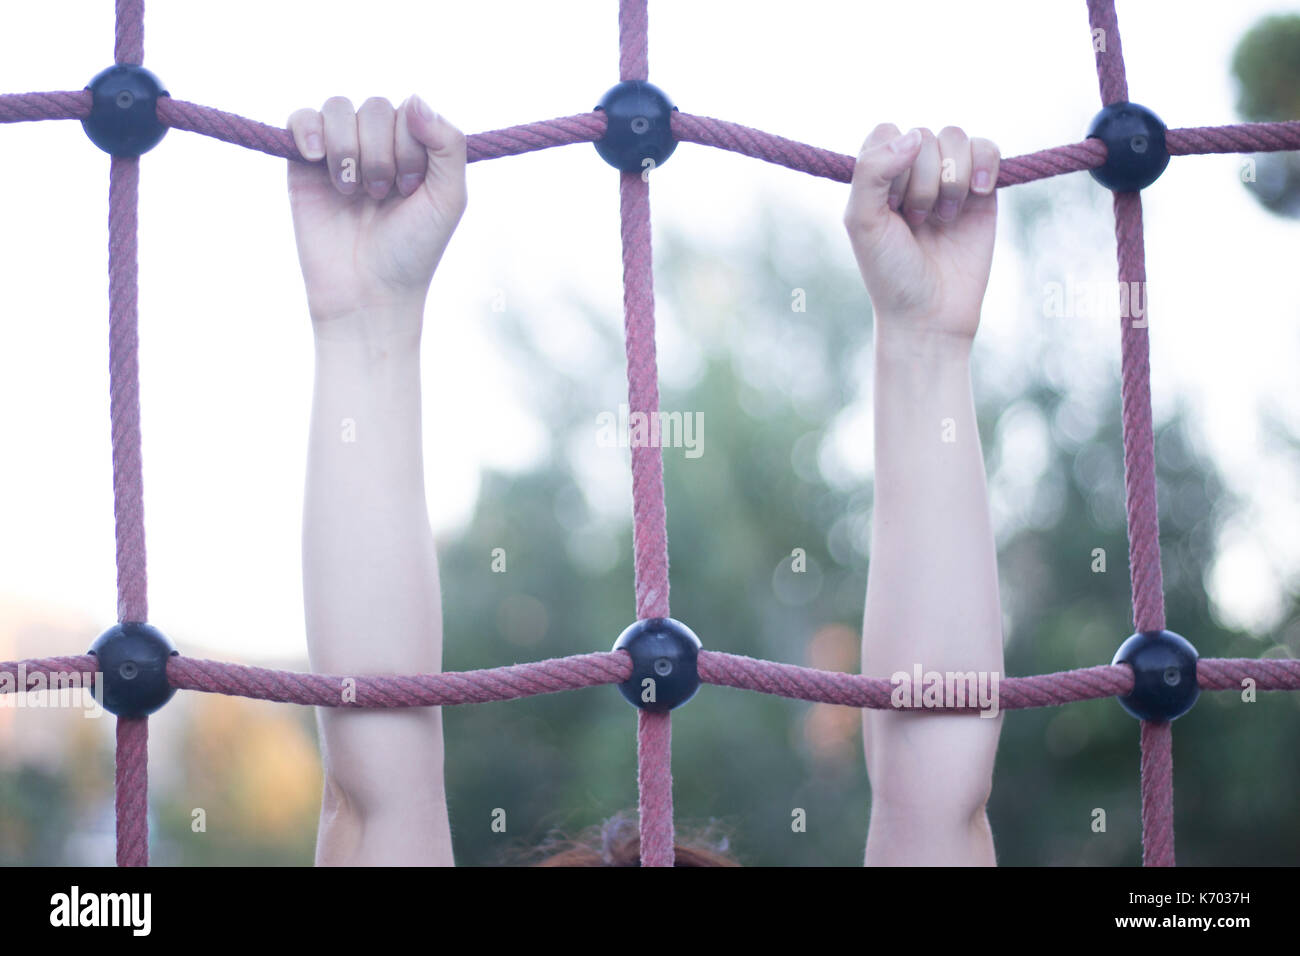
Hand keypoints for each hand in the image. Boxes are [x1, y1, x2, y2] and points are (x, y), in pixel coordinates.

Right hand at [287, 95, 466, 336]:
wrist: (366, 293)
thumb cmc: (412, 250)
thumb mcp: (448, 198)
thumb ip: (448, 144)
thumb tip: (415, 98)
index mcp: (414, 149)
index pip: (409, 109)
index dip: (409, 145)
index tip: (409, 189)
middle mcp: (378, 145)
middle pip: (375, 106)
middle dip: (381, 152)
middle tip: (382, 195)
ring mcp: (339, 152)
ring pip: (339, 108)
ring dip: (349, 149)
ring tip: (352, 191)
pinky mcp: (303, 165)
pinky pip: (301, 118)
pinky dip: (308, 130)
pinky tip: (317, 157)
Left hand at [843, 125, 999, 338]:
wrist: (931, 313)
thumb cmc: (889, 271)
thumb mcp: (863, 221)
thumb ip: (872, 171)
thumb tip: (914, 135)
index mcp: (878, 175)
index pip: (887, 132)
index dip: (893, 163)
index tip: (891, 205)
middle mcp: (912, 171)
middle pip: (923, 135)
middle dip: (921, 181)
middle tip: (916, 222)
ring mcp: (948, 178)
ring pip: (955, 137)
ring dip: (950, 179)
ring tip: (943, 218)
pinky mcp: (982, 190)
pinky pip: (988, 148)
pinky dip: (984, 165)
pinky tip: (978, 193)